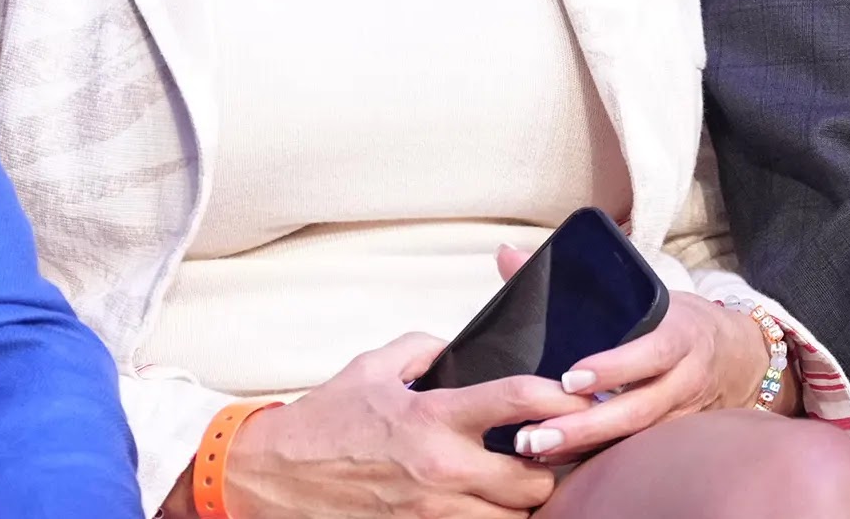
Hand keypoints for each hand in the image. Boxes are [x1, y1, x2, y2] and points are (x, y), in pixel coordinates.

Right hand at [218, 332, 592, 518]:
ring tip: (522, 484)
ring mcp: (434, 514)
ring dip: (524, 503)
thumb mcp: (372, 367)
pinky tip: (486, 504)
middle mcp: (442, 469)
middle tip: (553, 452)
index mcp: (434, 417)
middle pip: (537, 480)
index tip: (577, 396)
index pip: (521, 400)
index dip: (561, 397)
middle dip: (553, 468)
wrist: (272, 478)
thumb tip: (459, 348)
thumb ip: (425, 349)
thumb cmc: (322, 422)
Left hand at [491, 248, 772, 463]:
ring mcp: (684, 413)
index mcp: (680, 333)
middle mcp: (686, 377)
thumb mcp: (643, 292)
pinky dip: (602, 456)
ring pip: (637, 437)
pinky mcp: (677, 437)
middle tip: (536, 433)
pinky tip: (563, 459)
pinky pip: (639, 451)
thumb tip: (507, 255)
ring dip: (587, 447)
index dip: (614, 367)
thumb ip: (576, 279)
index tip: (571, 377)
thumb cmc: (677, 318)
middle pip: (639, 408)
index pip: (652, 352)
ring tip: (540, 450)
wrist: (741, 355)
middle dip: (587, 425)